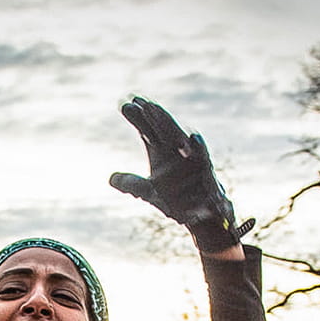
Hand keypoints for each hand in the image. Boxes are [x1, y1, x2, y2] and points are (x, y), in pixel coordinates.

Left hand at [110, 96, 249, 253]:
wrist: (204, 216)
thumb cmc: (177, 199)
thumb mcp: (150, 193)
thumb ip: (132, 184)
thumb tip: (111, 179)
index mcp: (163, 154)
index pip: (149, 132)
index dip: (139, 119)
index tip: (127, 104)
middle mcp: (178, 153)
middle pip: (165, 131)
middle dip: (154, 117)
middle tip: (141, 103)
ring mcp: (195, 163)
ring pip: (184, 141)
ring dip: (172, 127)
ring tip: (160, 113)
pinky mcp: (208, 177)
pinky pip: (204, 161)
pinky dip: (199, 151)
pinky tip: (194, 140)